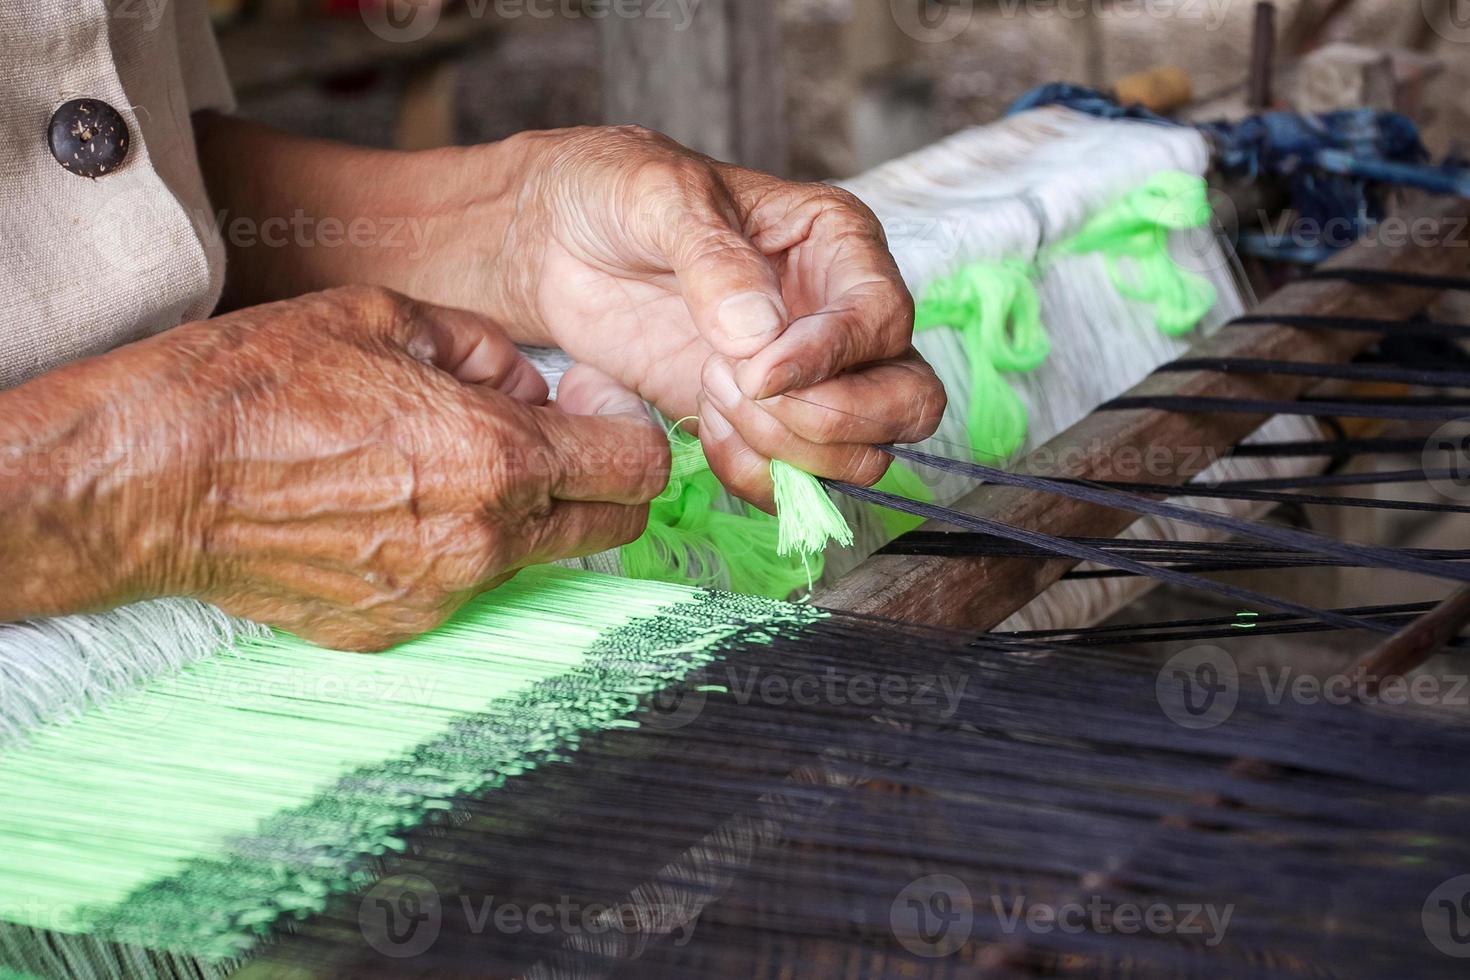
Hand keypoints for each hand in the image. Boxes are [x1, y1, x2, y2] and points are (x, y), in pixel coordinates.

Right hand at [0, 286, 667, 650]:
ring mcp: (441, 597)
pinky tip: (387, 506)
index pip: (642, 470)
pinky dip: (453, 547)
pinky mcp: (395, 628)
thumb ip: (486, 348)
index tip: (592, 407)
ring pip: (534, 556)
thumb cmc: (260, 383)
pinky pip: (462, 586)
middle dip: (598, 479)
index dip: (631, 430)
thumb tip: (532, 383)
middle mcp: (485, 543)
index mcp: (499, 459)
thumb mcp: (385, 317)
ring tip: (437, 461)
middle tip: (543, 435)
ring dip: (520, 511)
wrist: (152, 479)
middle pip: (611, 527)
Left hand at [194, 118, 942, 509]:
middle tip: (760, 422)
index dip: (843, 348)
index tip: (763, 367)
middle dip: (846, 419)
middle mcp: (814, 313)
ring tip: (726, 441)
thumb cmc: (583, 191)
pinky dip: (763, 483)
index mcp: (818, 241)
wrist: (514, 241)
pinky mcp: (730, 420)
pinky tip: (713, 466)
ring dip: (804, 460)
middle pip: (899, 388)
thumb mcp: (645, 196)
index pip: (885, 307)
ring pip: (852, 443)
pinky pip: (782, 470)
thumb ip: (713, 261)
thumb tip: (765, 333)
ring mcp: (778, 373)